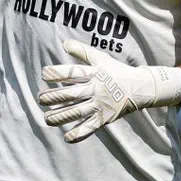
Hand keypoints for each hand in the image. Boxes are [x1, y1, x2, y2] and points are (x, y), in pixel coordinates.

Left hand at [37, 40, 180, 142]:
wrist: (139, 88)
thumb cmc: (116, 71)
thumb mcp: (101, 58)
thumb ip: (82, 51)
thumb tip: (64, 43)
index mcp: (94, 73)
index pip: (73, 72)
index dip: (57, 73)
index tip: (44, 74)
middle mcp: (96, 89)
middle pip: (71, 94)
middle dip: (53, 97)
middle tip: (40, 98)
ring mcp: (100, 105)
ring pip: (77, 112)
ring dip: (60, 116)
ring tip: (46, 119)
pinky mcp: (105, 118)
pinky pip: (90, 127)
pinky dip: (79, 133)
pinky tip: (67, 137)